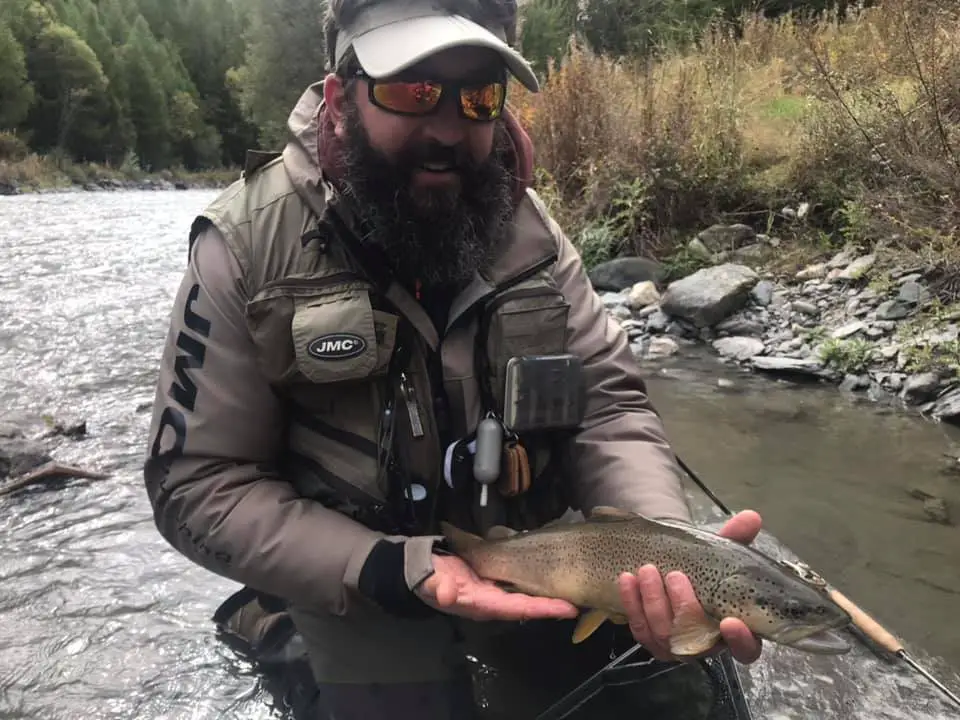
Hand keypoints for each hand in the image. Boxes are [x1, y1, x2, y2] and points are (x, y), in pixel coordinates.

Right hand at [415, 553, 578, 621]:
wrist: (417, 568)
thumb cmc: (426, 578)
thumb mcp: (431, 582)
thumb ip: (439, 587)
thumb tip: (449, 593)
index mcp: (482, 603)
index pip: (519, 607)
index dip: (543, 608)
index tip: (568, 609)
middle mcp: (493, 599)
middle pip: (529, 602)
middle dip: (554, 602)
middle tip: (582, 597)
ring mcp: (493, 588)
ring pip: (526, 590)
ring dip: (547, 590)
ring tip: (572, 584)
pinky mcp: (492, 574)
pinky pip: (517, 578)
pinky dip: (535, 575)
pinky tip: (548, 569)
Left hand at [617, 510, 763, 663]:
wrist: (672, 568)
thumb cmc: (705, 567)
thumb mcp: (720, 552)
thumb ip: (736, 537)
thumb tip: (751, 517)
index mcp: (736, 630)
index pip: (747, 650)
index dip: (740, 640)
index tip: (729, 621)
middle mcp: (708, 643)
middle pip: (698, 640)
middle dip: (685, 607)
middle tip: (675, 576)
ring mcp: (678, 645)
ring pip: (664, 635)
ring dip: (653, 602)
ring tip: (647, 570)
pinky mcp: (652, 640)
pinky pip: (640, 629)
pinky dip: (632, 604)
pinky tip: (627, 580)